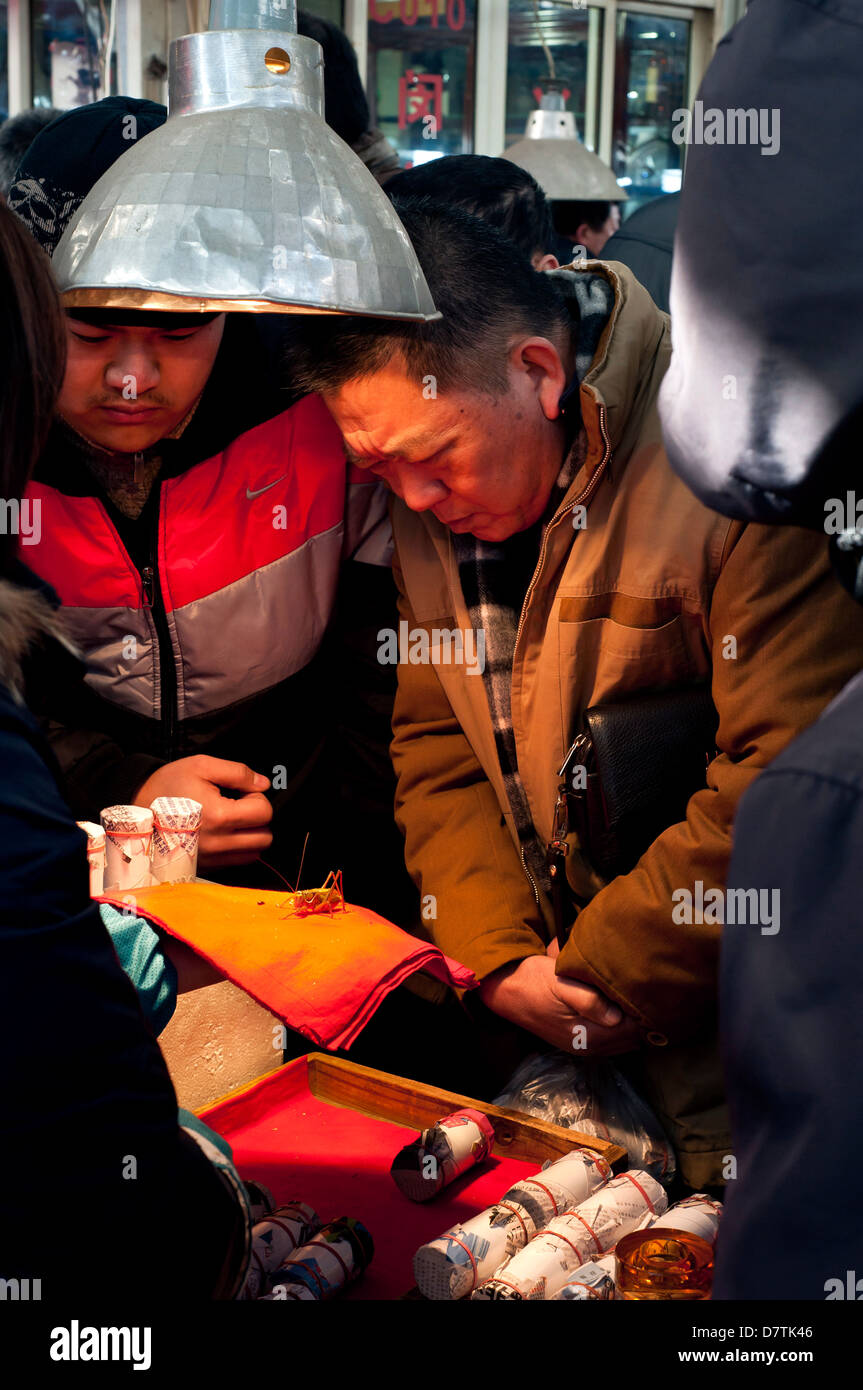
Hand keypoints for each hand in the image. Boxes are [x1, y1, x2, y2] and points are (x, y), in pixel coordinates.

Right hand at [134, 756, 272, 865]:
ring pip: (254, 853)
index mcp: (218, 816)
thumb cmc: (169, 785)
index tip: (242, 794)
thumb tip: (263, 784)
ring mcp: (210, 858)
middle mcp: (216, 843)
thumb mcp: (202, 766)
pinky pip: (237, 862)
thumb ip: (238, 772)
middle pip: (264, 838)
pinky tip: (223, 833)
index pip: (264, 813)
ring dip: (250, 836)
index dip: (258, 798)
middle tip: (239, 807)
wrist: (138, 808)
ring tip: (231, 821)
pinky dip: (237, 849)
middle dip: (258, 820)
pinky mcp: (205, 866)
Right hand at [479, 954, 642, 1056]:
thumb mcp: (562, 984)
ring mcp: (582, 1046)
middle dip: (641, 1021)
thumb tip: (616, 1017)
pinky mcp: (577, 1041)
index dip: (643, 1013)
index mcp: (586, 1034)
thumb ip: (589, 1001)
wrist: (508, 989)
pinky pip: (609, 1041)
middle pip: (629, 1040)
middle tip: (650, 994)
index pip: (630, 1030)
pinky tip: (622, 1011)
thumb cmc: (535, 980)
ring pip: (621, 1043)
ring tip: (639, 1001)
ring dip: (632, 1026)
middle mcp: (587, 1046)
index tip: (649, 992)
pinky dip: (620, 1030)